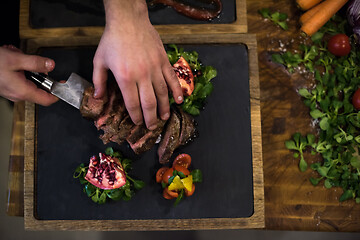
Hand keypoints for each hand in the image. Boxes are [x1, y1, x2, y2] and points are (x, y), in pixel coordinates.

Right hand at [0, 45, 57, 105]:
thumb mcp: (16, 59)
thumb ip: (36, 63)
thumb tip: (50, 65)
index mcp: (22, 91)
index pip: (47, 100)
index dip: (57, 93)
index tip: (63, 85)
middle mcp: (17, 94)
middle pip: (38, 86)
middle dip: (36, 71)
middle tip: (28, 60)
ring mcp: (11, 91)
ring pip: (28, 80)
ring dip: (25, 66)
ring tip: (15, 57)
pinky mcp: (7, 86)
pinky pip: (19, 77)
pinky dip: (17, 67)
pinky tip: (9, 59)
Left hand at [93, 0, 182, 129]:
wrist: (128, 21)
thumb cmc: (112, 40)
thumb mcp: (99, 61)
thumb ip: (99, 81)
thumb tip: (98, 98)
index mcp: (125, 77)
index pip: (132, 103)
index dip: (135, 116)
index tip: (137, 122)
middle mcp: (142, 75)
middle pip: (149, 103)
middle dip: (150, 118)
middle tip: (152, 127)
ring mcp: (155, 68)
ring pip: (163, 93)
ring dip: (164, 108)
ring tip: (164, 118)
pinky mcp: (163, 61)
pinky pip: (172, 79)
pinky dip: (177, 90)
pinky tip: (180, 100)